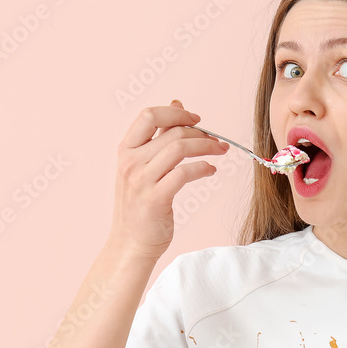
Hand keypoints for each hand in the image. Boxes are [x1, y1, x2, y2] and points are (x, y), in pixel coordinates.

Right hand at [107, 100, 228, 260]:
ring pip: (180, 148)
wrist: (130, 243)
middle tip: (219, 143)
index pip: (148, 115)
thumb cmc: (140, 205)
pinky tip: (211, 170)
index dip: (176, 113)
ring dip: (207, 147)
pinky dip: (203, 168)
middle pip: (172, 132)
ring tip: (220, 152)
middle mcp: (131, 162)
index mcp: (126, 150)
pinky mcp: (155, 198)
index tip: (197, 120)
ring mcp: (141, 180)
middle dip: (202, 134)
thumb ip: (159, 136)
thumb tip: (176, 104)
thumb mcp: (144, 166)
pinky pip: (184, 173)